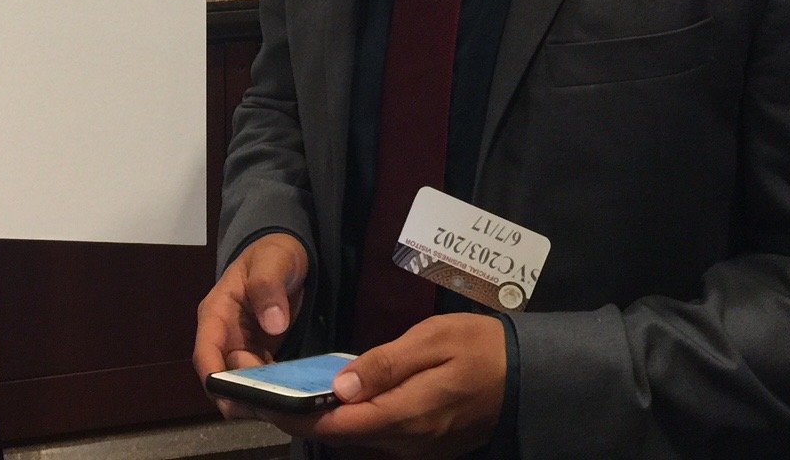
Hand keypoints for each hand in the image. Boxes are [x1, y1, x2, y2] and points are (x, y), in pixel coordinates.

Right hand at [193, 232, 309, 418]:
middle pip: (222, 377)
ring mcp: (240, 348)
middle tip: (274, 408)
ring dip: (260, 399)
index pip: (205, 352)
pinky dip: (274, 393)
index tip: (231, 398)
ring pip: (241, 385)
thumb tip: (272, 324)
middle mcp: (223, 336)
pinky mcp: (258, 357)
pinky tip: (295, 399)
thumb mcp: (272, 261)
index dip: (214, 377)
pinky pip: (261, 382)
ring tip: (287, 408)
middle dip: (242, 396)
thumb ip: (268, 286)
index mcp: (216, 313)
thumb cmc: (273, 255)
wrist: (286, 257)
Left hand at [261, 313, 506, 456]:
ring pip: (357, 442)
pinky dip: (350, 423)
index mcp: (407, 416)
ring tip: (289, 394)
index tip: (261, 401)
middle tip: (265, 393)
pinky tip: (334, 401)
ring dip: (324, 422)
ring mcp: (417, 451)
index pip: (337, 427)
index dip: (295, 417)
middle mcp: (408, 444)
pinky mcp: (424, 448)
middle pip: (341, 439)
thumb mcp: (432, 341)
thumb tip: (338, 388)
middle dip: (302, 419)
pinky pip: (377, 439)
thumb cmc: (480, 347)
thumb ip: (385, 366)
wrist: (529, 375)